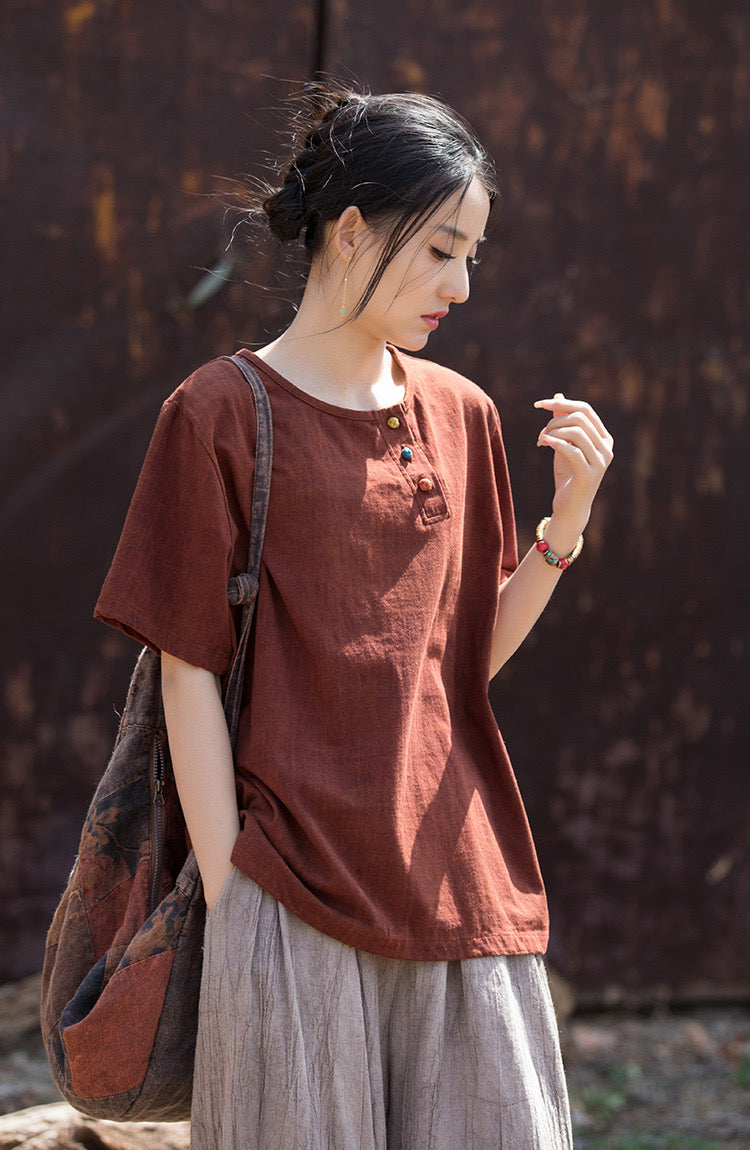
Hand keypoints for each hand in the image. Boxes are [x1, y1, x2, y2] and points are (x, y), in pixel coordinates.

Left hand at [533, 392, 613, 543]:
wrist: (569, 507)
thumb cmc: (567, 475)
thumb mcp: (564, 444)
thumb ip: (563, 422)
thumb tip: (558, 395)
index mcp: (604, 438)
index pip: (585, 409)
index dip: (561, 403)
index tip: (538, 405)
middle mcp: (606, 448)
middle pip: (580, 418)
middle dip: (554, 420)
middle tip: (541, 433)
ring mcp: (600, 462)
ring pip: (576, 432)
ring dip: (553, 432)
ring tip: (541, 441)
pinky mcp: (589, 475)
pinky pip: (572, 451)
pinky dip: (555, 443)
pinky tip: (543, 443)